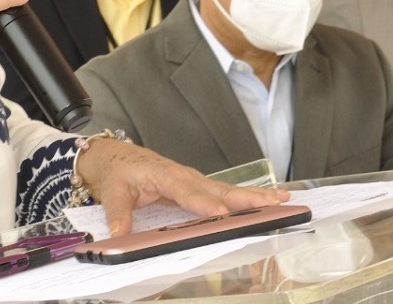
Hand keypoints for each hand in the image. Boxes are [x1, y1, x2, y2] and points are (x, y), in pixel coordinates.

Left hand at [74, 139, 288, 237]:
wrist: (116, 157)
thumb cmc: (117, 171)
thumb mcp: (112, 191)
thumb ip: (118, 213)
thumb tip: (120, 234)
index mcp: (163, 174)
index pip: (185, 189)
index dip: (203, 201)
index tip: (219, 212)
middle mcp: (184, 175)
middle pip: (218, 188)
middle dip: (244, 197)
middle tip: (270, 203)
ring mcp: (194, 181)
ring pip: (227, 190)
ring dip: (254, 196)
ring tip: (281, 200)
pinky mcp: (199, 187)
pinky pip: (225, 194)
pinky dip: (247, 198)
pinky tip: (268, 201)